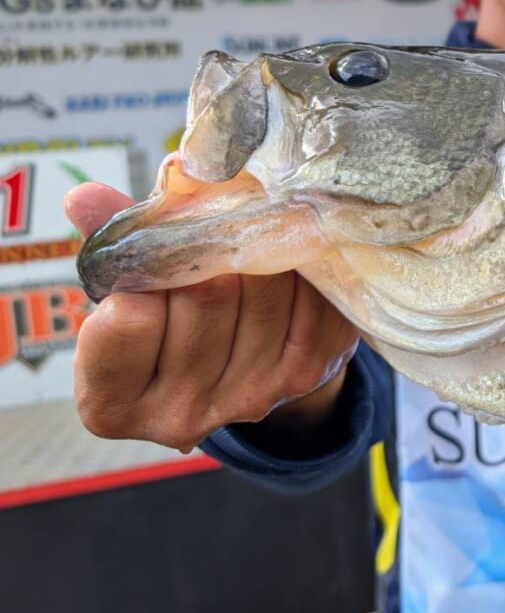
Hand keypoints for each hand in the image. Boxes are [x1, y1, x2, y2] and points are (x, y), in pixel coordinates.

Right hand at [66, 182, 358, 451]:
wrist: (242, 363)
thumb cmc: (172, 318)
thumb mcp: (129, 290)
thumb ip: (111, 247)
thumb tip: (85, 199)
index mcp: (111, 402)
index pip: (130, 318)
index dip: (148, 272)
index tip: (156, 256)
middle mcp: (179, 413)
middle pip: (207, 296)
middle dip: (210, 253)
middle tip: (212, 235)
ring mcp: (247, 398)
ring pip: (263, 289)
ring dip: (259, 253)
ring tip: (248, 244)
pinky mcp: (304, 374)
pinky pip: (310, 298)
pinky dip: (301, 268)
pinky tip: (288, 261)